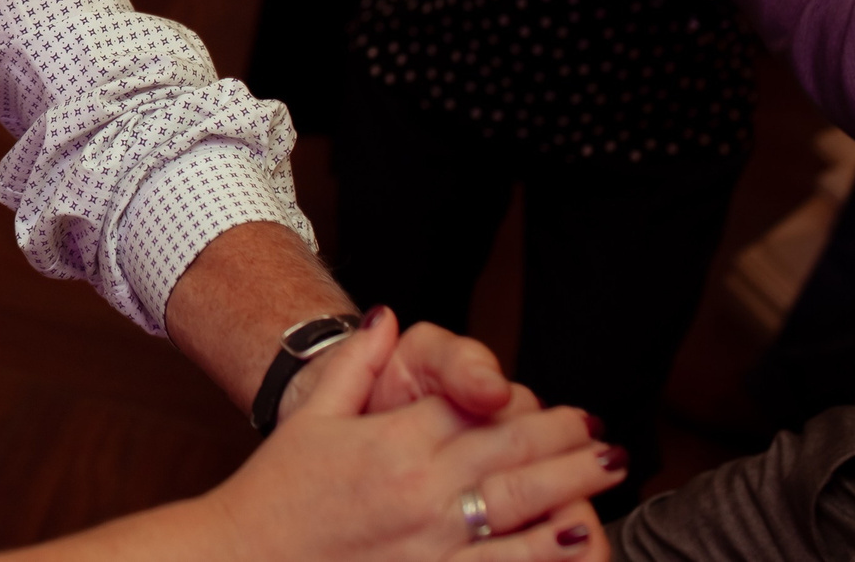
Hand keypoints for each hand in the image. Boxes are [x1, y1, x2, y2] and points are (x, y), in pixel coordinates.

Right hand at [209, 311, 619, 560]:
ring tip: (610, 467)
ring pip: (519, 503)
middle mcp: (418, 487)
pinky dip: (546, 549)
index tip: (551, 402)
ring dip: (571, 481)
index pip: (468, 409)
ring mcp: (430, 539)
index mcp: (390, 441)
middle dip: (562, 436)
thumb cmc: (275, 491)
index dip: (515, 400)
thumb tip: (385, 316)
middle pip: (507, 449)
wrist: (244, 557)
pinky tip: (580, 534)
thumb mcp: (311, 417)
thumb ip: (355, 366)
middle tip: (601, 429)